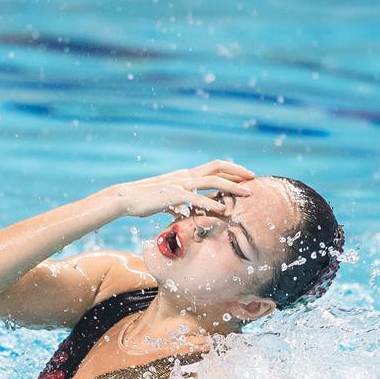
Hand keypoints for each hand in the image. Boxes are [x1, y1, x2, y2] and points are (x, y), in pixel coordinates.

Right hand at [108, 160, 254, 217]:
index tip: (245, 175)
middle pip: (217, 168)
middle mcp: (185, 175)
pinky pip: (196, 199)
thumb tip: (188, 212)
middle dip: (238, 172)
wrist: (126, 198)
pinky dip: (211, 203)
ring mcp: (180, 184)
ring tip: (247, 193)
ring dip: (232, 187)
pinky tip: (223, 209)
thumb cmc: (145, 200)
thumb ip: (181, 204)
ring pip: (212, 181)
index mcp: (185, 174)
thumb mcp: (167, 200)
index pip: (213, 166)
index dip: (231, 169)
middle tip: (254, 178)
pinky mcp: (173, 195)